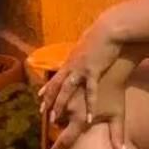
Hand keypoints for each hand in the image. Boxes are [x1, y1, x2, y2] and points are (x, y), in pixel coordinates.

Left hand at [39, 14, 121, 129]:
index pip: (55, 77)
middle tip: (43, 114)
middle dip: (49, 100)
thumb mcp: (86, 46)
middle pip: (56, 86)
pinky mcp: (93, 71)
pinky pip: (90, 92)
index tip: (39, 97)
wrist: (109, 30)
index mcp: (70, 61)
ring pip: (66, 90)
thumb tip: (80, 57)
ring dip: (59, 104)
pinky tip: (88, 118)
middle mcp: (71, 66)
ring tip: (54, 119)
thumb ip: (81, 55)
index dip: (47, 88)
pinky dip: (89, 105)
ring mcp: (80, 69)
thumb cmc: (100, 37)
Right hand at [46, 69, 128, 148]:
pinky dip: (48, 100)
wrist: (112, 68)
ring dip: (51, 115)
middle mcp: (69, 108)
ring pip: (52, 110)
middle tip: (59, 133)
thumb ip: (118, 138)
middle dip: (57, 128)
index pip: (65, 140)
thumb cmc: (116, 94)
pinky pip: (51, 95)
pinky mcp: (62, 84)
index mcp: (81, 119)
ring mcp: (65, 95)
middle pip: (56, 124)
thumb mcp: (118, 116)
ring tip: (52, 119)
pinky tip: (44, 103)